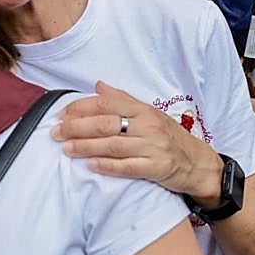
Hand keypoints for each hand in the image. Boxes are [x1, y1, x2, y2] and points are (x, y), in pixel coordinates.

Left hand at [53, 81, 223, 202]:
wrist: (199, 164)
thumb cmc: (170, 138)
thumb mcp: (150, 114)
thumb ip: (123, 101)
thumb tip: (98, 86)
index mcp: (144, 110)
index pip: (107, 104)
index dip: (81, 107)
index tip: (61, 114)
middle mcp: (149, 126)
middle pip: (106, 123)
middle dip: (76, 127)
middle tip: (55, 132)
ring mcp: (154, 147)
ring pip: (113, 145)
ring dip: (86, 147)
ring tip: (66, 148)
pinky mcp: (158, 168)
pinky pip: (128, 167)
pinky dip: (108, 166)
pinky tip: (91, 165)